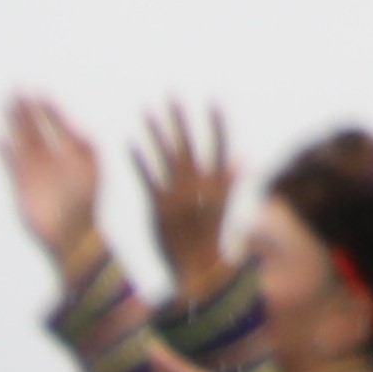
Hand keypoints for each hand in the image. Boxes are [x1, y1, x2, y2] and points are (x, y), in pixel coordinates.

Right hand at [0, 93, 105, 261]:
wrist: (73, 232)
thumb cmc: (87, 202)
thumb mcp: (93, 171)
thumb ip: (88, 148)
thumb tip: (82, 127)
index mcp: (71, 152)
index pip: (57, 123)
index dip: (49, 108)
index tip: (42, 91)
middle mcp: (51, 157)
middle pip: (36, 127)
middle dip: (28, 109)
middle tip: (18, 88)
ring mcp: (35, 169)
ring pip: (22, 139)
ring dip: (15, 122)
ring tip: (7, 103)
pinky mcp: (22, 183)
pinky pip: (11, 161)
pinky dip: (5, 148)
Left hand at [134, 100, 241, 301]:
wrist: (198, 276)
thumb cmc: (212, 241)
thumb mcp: (224, 208)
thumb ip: (231, 182)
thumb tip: (244, 157)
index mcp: (217, 186)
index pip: (219, 146)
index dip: (217, 123)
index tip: (214, 100)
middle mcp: (197, 187)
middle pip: (189, 145)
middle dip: (181, 119)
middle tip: (172, 94)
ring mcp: (176, 196)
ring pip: (165, 156)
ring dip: (156, 132)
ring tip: (147, 109)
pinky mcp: (156, 208)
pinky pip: (146, 179)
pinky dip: (138, 160)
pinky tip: (129, 142)